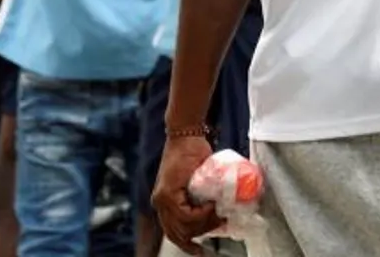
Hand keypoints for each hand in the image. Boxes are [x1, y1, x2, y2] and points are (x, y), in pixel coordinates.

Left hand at [153, 133, 220, 253]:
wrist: (186, 134)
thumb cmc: (193, 152)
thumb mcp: (197, 180)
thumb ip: (199, 196)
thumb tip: (218, 211)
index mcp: (164, 204)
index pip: (174, 233)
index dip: (189, 244)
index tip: (203, 249)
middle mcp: (159, 203)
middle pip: (178, 234)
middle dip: (202, 234)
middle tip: (220, 223)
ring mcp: (162, 198)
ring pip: (182, 227)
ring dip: (204, 224)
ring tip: (218, 213)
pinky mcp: (168, 192)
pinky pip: (185, 215)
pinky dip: (201, 215)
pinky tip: (211, 207)